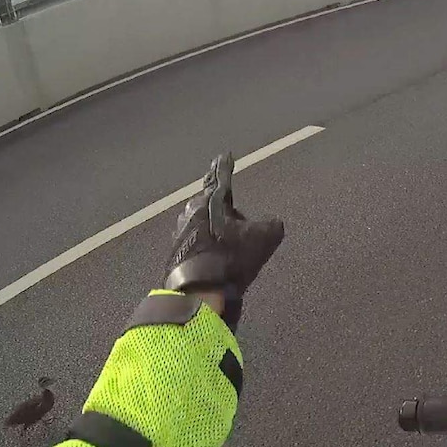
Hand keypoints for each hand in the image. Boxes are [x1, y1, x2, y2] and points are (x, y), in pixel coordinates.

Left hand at [163, 154, 284, 326]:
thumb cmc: (231, 259)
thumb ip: (272, 225)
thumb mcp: (264, 239)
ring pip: (203, 223)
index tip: (225, 154)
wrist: (198, 292)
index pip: (221, 176)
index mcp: (212, 201)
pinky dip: (207, 248)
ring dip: (215, 232)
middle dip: (225, 212)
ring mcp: (179, 231)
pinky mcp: (173, 251)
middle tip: (241, 230)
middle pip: (213, 204)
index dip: (225, 165)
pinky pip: (195, 242)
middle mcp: (191, 210)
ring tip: (230, 252)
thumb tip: (273, 222)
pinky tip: (216, 264)